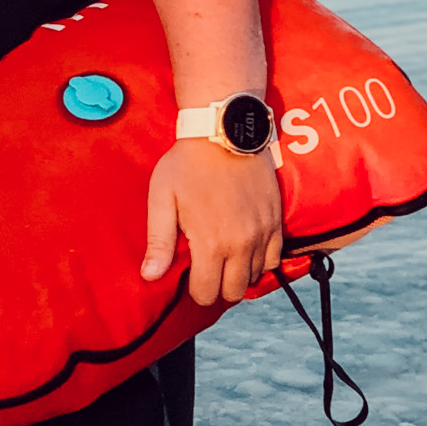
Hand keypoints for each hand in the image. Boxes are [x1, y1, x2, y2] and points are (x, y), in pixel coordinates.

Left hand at [139, 139, 282, 306]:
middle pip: (232, 293)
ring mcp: (262, 234)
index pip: (205, 293)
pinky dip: (258, 261)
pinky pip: (273, 260)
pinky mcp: (276, 223)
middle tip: (206, 267)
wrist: (223, 132)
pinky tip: (243, 248)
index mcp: (210, 243)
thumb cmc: (186, 165)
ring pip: (254, 278)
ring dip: (237, 274)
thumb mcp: (162, 198)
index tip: (189, 273)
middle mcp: (240, 245)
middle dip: (216, 286)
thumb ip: (158, 242)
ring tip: (223, 255)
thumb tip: (150, 277)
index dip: (194, 289)